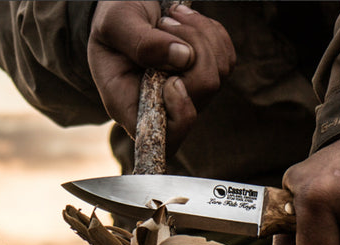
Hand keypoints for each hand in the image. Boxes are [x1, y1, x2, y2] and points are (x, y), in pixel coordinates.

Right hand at [88, 1, 234, 150]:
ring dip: (201, 35)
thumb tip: (183, 57)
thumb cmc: (113, 19)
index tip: (173, 81)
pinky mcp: (206, 76)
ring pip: (219, 71)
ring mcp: (188, 94)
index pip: (166, 137)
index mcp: (129, 106)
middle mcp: (162, 106)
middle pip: (203, 89)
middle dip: (193, 46)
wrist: (124, 7)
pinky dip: (211, 33)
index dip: (181, 114)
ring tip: (172, 17)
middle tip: (165, 22)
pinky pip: (226, 58)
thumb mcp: (114, 24)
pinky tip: (186, 21)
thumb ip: (142, 43)